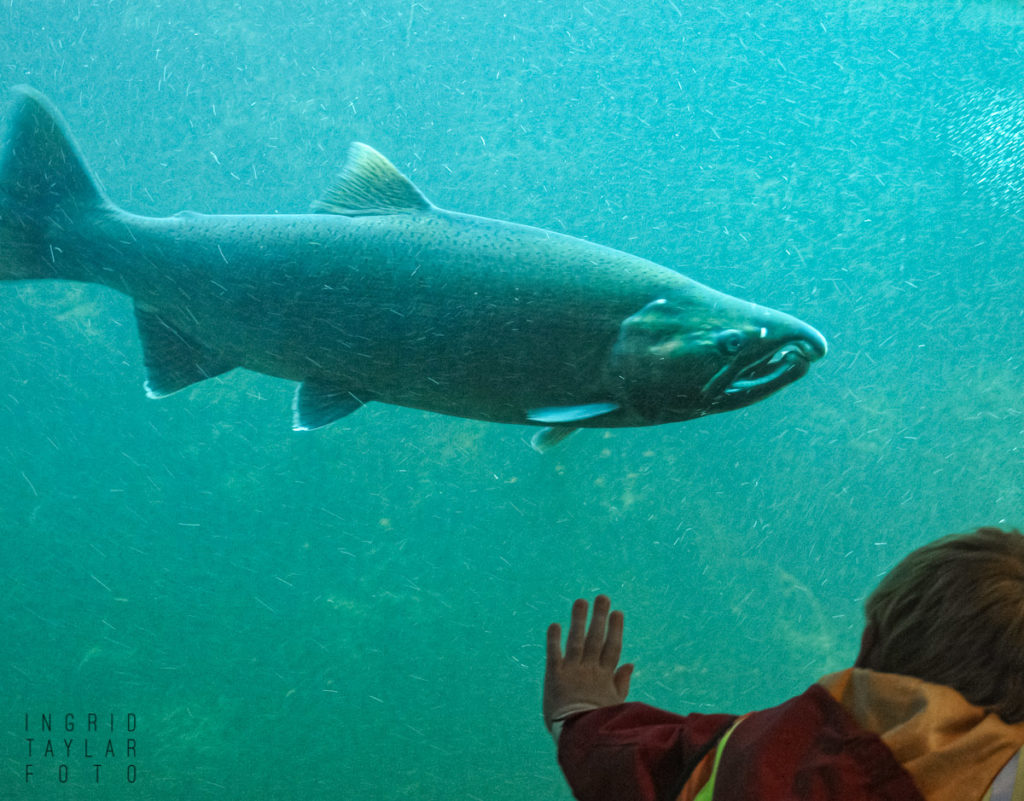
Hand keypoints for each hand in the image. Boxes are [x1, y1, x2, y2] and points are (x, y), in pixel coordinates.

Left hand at [543, 595, 633, 729]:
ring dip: (579, 620)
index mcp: (604, 676)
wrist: (578, 735)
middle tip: (602, 597)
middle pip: (596, 639)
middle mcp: (589, 669)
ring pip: (577, 640)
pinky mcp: (555, 676)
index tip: (618, 612)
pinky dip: (554, 639)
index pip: (612, 648)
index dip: (615, 629)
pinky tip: (555, 624)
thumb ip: (621, 683)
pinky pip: (554, 654)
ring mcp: (572, 671)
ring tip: (581, 601)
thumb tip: (631, 663)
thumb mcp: (615, 704)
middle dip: (600, 617)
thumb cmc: (598, 723)